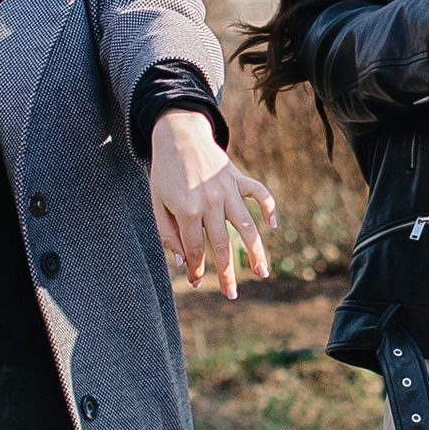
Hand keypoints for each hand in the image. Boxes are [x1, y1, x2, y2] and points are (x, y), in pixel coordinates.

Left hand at [149, 111, 275, 298]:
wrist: (178, 134)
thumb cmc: (164, 173)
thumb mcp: (157, 203)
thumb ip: (168, 234)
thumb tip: (182, 262)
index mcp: (187, 210)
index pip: (196, 249)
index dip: (196, 269)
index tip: (197, 283)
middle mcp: (210, 202)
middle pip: (223, 245)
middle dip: (227, 274)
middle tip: (232, 294)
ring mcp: (228, 190)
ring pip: (246, 226)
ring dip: (256, 252)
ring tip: (262, 273)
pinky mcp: (238, 178)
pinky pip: (260, 194)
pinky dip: (268, 208)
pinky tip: (271, 226)